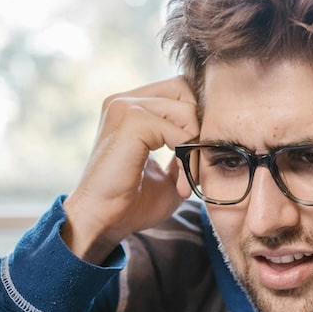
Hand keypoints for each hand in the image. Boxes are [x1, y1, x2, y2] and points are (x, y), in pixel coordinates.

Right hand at [61, 78, 199, 263]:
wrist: (103, 222)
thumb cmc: (132, 203)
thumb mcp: (168, 171)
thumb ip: (185, 147)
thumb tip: (209, 135)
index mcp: (130, 106)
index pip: (180, 90)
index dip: (196, 120)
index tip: (194, 159)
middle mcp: (124, 100)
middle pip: (186, 89)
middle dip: (199, 127)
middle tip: (195, 166)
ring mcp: (125, 106)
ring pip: (187, 110)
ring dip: (194, 148)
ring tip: (186, 180)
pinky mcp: (131, 121)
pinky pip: (179, 131)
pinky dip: (187, 159)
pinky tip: (179, 185)